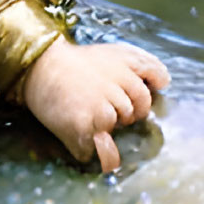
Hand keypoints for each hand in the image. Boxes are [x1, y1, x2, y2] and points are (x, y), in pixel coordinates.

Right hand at [19, 38, 168, 174]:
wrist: (39, 67)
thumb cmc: (77, 62)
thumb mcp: (114, 52)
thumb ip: (144, 63)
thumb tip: (164, 81)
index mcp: (126, 70)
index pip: (147, 96)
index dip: (138, 100)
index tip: (124, 98)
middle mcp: (117, 89)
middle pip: (136, 114)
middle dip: (123, 113)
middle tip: (98, 102)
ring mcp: (100, 110)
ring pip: (116, 128)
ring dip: (103, 126)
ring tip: (83, 110)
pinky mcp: (84, 127)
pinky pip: (98, 151)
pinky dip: (89, 149)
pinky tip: (78, 133)